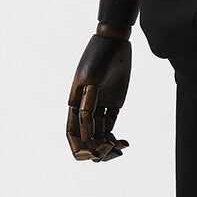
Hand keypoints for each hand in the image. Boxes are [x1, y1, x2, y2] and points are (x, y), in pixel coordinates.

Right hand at [66, 27, 131, 161]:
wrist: (115, 40)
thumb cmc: (99, 57)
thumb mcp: (91, 80)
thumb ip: (88, 106)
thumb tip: (86, 133)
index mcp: (74, 103)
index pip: (73, 135)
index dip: (80, 149)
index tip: (94, 156)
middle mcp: (86, 107)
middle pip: (87, 138)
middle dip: (97, 150)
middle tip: (112, 152)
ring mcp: (100, 105)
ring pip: (100, 134)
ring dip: (107, 146)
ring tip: (120, 150)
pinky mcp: (114, 102)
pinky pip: (111, 125)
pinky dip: (115, 137)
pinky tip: (124, 142)